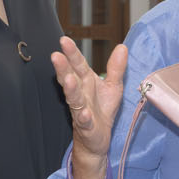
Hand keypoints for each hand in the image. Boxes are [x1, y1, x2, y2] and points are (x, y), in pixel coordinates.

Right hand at [52, 38, 126, 160]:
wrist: (97, 138)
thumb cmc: (102, 110)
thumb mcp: (113, 86)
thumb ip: (116, 68)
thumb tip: (122, 47)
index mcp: (85, 82)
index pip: (78, 65)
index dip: (72, 53)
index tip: (64, 40)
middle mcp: (80, 94)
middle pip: (70, 78)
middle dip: (63, 67)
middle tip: (55, 55)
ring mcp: (81, 110)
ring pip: (73, 99)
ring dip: (71, 89)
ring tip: (69, 79)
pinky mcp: (87, 127)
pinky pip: (84, 121)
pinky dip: (83, 117)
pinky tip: (84, 112)